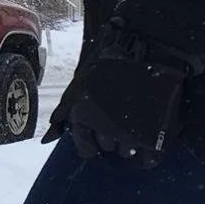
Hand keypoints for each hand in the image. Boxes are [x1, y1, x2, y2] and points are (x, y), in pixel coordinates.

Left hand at [52, 25, 204, 160]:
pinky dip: (150, 155)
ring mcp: (129, 132)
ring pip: (127, 152)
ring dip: (131, 141)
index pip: (86, 148)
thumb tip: (50, 136)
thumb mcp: (81, 82)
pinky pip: (149, 159)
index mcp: (83, 115)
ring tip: (138, 120)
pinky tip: (151, 142)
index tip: (101, 132)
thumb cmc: (110, 61)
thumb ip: (66, 110)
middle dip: (114, 136)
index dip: (94, 142)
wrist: (146, 45)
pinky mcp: (154, 134)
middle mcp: (103, 127)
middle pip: (108, 148)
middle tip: (122, 118)